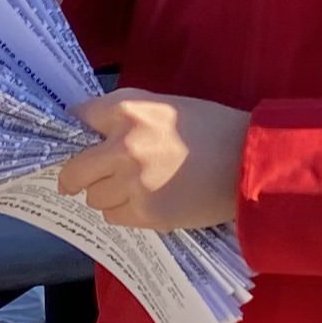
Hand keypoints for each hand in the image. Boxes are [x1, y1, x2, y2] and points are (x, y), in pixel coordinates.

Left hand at [59, 89, 250, 230]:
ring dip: (106, 194)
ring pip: (94, 198)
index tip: (79, 141)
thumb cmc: (210, 127)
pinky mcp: (147, 214)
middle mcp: (122, 147)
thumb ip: (123, 114)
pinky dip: (124, 211)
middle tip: (84, 178)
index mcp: (127, 111)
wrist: (248, 161)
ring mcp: (133, 184)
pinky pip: (114, 217)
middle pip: (73, 170)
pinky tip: (145, 200)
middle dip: (77, 175)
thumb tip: (88, 127)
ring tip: (132, 187)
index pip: (78, 118)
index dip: (78, 131)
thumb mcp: (162, 105)